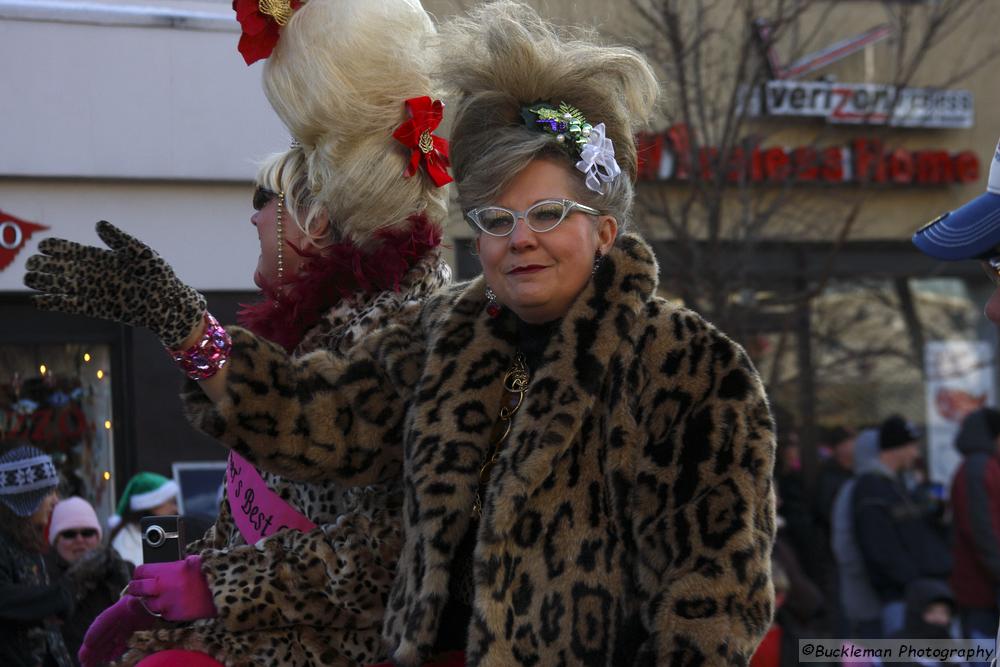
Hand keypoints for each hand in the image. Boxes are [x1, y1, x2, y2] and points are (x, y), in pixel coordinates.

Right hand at [24, 220, 205, 347]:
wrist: (169, 303)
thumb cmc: (159, 275)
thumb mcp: (141, 252)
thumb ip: (119, 239)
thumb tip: (97, 224)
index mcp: (105, 259)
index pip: (76, 252)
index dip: (59, 248)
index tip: (43, 245)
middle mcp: (97, 275)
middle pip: (65, 268)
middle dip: (47, 264)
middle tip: (30, 262)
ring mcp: (96, 292)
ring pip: (64, 286)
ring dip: (46, 282)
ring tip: (28, 277)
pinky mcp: (98, 309)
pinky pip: (72, 306)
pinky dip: (55, 303)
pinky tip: (38, 300)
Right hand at [78, 595, 155, 666]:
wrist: (158, 598)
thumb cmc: (151, 598)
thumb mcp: (144, 600)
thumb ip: (137, 603)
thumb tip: (131, 601)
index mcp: (119, 609)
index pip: (103, 621)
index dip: (94, 632)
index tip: (87, 643)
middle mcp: (118, 618)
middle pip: (102, 634)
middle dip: (91, 648)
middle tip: (82, 660)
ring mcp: (124, 624)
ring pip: (108, 640)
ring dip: (99, 652)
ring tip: (88, 664)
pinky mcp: (131, 629)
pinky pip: (120, 642)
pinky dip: (114, 650)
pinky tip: (108, 659)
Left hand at [127, 555, 217, 621]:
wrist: (222, 589)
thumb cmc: (208, 572)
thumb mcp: (190, 561)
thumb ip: (173, 565)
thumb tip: (164, 567)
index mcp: (165, 570)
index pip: (140, 572)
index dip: (139, 573)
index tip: (139, 575)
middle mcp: (161, 587)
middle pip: (137, 589)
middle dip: (136, 588)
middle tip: (137, 588)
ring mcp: (166, 603)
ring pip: (148, 604)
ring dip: (151, 601)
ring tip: (159, 597)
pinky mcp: (173, 615)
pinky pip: (162, 614)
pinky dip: (165, 610)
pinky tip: (172, 605)